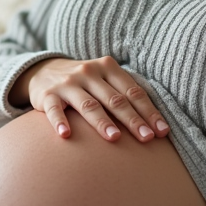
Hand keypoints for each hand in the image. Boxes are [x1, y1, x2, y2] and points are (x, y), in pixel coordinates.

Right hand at [12, 56, 169, 142]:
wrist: (43, 71)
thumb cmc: (84, 82)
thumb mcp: (104, 79)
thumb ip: (124, 93)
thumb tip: (156, 123)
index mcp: (107, 67)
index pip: (132, 91)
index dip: (148, 112)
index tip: (161, 132)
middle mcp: (88, 72)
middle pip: (114, 99)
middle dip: (132, 119)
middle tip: (146, 138)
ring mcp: (67, 83)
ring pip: (88, 104)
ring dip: (102, 122)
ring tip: (115, 138)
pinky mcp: (47, 95)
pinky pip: (54, 110)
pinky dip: (60, 122)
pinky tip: (66, 135)